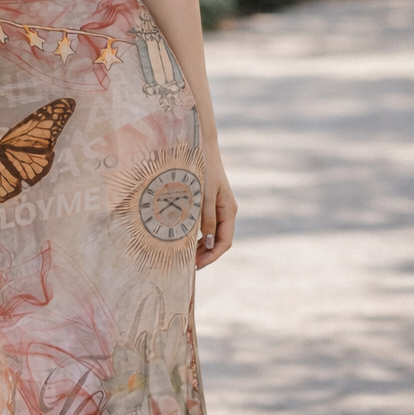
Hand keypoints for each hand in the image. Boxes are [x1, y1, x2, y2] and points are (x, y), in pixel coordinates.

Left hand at [196, 148, 235, 268]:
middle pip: (219, 241)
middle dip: (205, 254)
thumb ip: (207, 218)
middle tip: (187, 265)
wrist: (202, 147)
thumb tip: (210, 242)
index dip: (212, 256)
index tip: (197, 266)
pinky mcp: (209, 203)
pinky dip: (197, 235)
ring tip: (185, 256)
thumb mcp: (204, 195)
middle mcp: (226, 211)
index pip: (225, 242)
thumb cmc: (203, 168)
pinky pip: (206, 225)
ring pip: (212, 234)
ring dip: (201, 246)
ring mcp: (218, 207)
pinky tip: (186, 240)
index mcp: (228, 210)